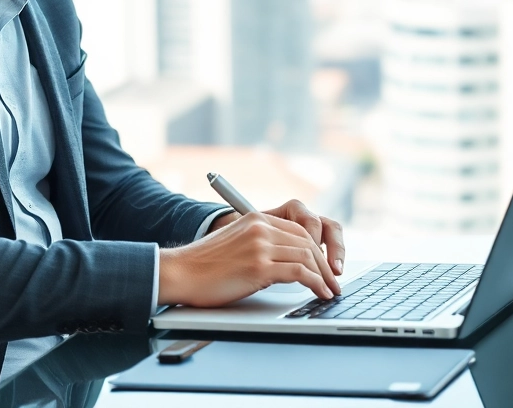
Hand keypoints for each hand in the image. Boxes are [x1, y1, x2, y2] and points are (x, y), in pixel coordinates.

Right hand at [158, 211, 341, 307]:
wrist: (180, 273)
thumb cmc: (203, 266)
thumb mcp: (236, 244)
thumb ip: (260, 245)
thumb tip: (287, 263)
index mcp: (255, 219)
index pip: (298, 230)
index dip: (316, 250)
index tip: (323, 267)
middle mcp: (260, 228)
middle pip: (307, 242)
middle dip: (324, 265)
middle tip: (332, 282)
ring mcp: (260, 246)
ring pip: (307, 257)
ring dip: (323, 277)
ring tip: (329, 291)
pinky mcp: (259, 267)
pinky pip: (299, 273)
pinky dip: (315, 284)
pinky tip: (319, 293)